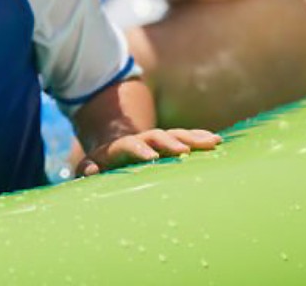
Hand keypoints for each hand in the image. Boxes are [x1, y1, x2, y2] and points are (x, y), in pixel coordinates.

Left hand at [76, 127, 220, 176]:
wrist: (113, 144)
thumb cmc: (102, 162)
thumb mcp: (91, 164)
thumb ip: (88, 167)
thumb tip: (90, 171)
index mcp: (121, 147)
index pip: (129, 145)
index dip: (139, 150)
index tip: (151, 158)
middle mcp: (141, 140)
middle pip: (157, 136)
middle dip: (171, 142)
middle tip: (184, 151)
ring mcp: (157, 140)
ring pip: (175, 135)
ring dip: (193, 138)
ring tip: (213, 141)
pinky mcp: (170, 142)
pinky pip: (186, 138)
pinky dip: (200, 138)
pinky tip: (217, 140)